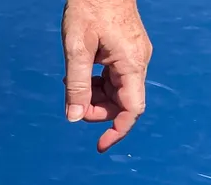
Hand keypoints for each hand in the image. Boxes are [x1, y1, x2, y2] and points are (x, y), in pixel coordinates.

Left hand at [62, 0, 152, 151]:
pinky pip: (114, 78)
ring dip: (95, 96)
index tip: (100, 145)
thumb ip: (77, 85)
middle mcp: (138, 62)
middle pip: (122, 103)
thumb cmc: (89, 8)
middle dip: (98, 110)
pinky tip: (79, 75)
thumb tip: (74, 118)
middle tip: (73, 102)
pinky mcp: (127, 51)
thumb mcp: (76, 49)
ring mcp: (134, 56)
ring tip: (72, 83)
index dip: (117, 130)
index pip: (132, 109)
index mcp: (131, 63)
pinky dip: (97, 83)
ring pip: (117, 91)